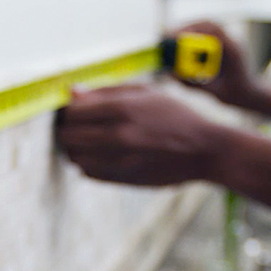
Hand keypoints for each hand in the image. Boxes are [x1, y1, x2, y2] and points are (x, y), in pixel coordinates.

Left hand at [56, 86, 221, 186]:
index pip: (73, 111)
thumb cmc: (176, 116)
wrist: (203, 150)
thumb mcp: (146, 93)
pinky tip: (99, 154)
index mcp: (123, 109)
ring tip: (87, 139)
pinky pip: (87, 172)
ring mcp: (119, 160)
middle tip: (75, 125)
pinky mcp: (122, 179)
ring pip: (74, 157)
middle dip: (66, 129)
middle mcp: (118, 136)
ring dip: (75, 147)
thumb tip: (73, 92)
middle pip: (68, 136)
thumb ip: (107, 92)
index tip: (71, 108)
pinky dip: (86, 163)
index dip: (67, 109)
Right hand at [172, 21, 258, 108]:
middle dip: (187, 27)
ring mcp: (229, 42)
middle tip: (169, 35)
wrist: (251, 93)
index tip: (175, 38)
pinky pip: (208, 33)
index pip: (214, 32)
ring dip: (190, 28)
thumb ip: (193, 84)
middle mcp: (232, 42)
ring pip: (208, 26)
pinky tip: (181, 42)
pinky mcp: (224, 44)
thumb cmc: (235, 94)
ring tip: (172, 37)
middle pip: (209, 24)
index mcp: (234, 52)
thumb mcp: (213, 92)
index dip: (193, 32)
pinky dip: (194, 35)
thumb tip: (171, 74)